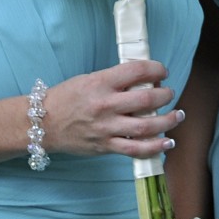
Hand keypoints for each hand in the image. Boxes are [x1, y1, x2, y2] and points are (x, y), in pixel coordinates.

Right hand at [45, 59, 179, 159]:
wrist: (41, 123)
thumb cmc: (66, 98)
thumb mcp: (90, 79)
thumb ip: (116, 80)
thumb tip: (145, 79)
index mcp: (100, 83)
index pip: (137, 71)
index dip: (157, 69)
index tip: (162, 72)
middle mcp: (105, 105)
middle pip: (147, 100)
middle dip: (166, 95)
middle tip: (169, 93)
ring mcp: (105, 128)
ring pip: (146, 126)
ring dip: (168, 121)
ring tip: (178, 115)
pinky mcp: (105, 146)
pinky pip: (135, 149)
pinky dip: (155, 147)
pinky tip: (168, 142)